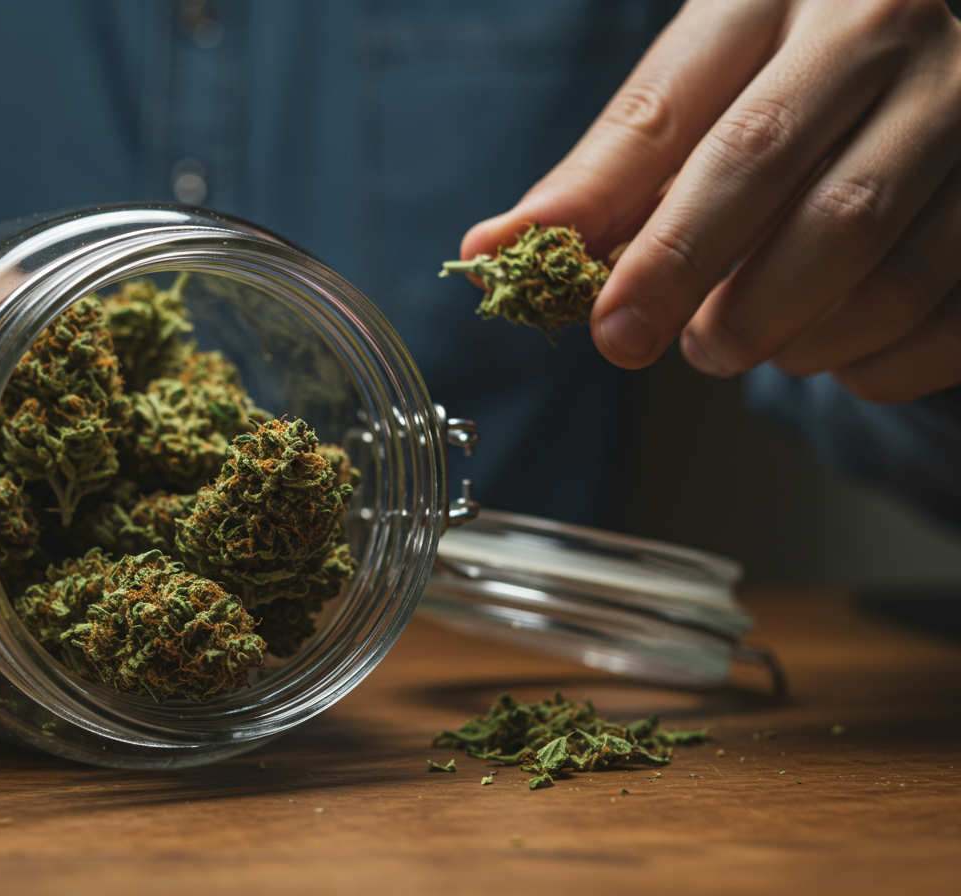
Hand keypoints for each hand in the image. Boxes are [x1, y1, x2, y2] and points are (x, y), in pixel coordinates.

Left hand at [462, 0, 960, 402]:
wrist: (901, 52)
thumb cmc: (768, 81)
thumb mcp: (686, 95)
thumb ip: (600, 177)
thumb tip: (490, 251)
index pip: (689, 124)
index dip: (641, 244)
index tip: (604, 324)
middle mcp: (893, 34)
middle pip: (806, 204)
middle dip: (714, 300)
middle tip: (657, 346)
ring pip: (883, 269)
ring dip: (790, 338)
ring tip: (732, 338)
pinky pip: (947, 319)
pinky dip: (870, 364)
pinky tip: (823, 348)